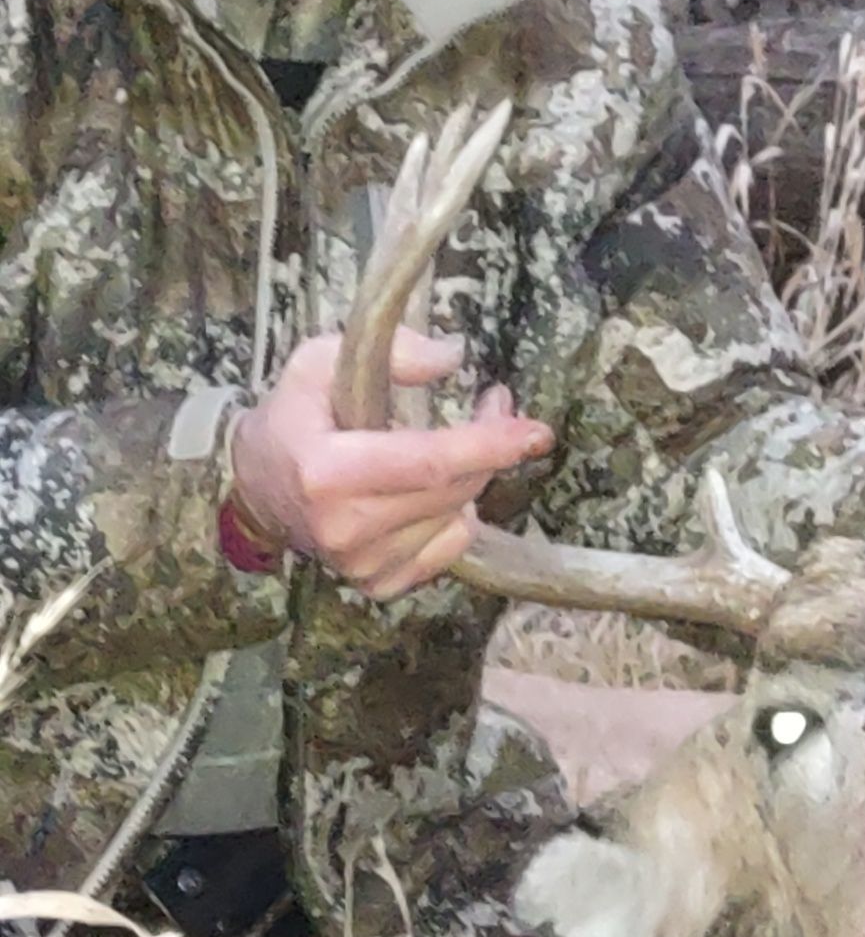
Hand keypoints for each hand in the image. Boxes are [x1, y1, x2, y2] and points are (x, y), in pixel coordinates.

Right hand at [228, 327, 553, 599]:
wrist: (256, 488)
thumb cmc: (293, 416)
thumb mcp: (319, 361)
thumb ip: (389, 351)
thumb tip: (453, 356)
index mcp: (328, 473)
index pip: (430, 463)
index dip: (490, 444)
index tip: (537, 430)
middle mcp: (346, 528)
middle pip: (454, 489)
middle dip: (490, 445)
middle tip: (494, 402)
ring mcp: (361, 564)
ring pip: (458, 518)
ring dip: (471, 478)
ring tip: (450, 446)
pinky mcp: (377, 585)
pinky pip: (449, 548)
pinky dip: (453, 515)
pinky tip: (426, 492)